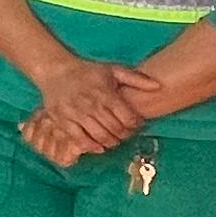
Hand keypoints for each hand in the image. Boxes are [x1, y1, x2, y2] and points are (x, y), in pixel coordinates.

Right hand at [24, 52, 143, 156]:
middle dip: (124, 135)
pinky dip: (92, 146)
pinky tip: (98, 146)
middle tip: (125, 134)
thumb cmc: (88, 72)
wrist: (56, 72)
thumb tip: (159, 86)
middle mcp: (91, 104)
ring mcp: (76, 114)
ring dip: (111, 142)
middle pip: (115, 130)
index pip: (128, 118)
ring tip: (114, 139)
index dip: (135, 125)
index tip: (135, 124)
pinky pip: (80, 140)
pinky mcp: (63, 121)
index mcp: (105, 92)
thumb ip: (136, 79)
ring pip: (99, 137)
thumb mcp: (112, 70)